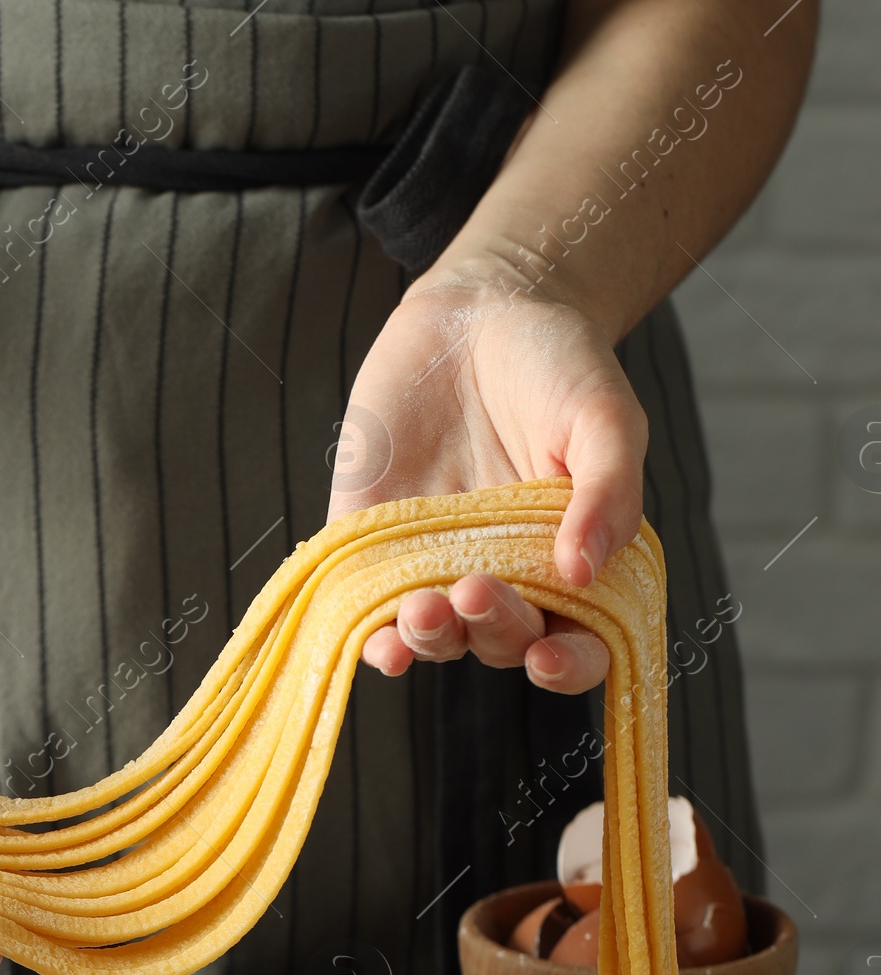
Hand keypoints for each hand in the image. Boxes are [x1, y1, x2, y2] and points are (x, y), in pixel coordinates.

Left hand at [329, 277, 647, 692]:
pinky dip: (372, 634)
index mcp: (569, 561)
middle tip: (477, 590)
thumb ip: (607, 492)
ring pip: (434, 635)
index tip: (549, 660)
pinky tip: (378, 643)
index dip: (569, 666)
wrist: (480, 308)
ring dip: (428, 639)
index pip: (577, 643)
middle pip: (500, 641)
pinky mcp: (371, 538)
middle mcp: (503, 574)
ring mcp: (434, 560)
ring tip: (424, 610)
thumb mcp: (604, 416)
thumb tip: (584, 572)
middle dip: (491, 630)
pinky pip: (366, 601)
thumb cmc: (558, 364)